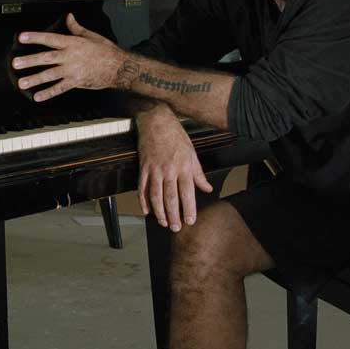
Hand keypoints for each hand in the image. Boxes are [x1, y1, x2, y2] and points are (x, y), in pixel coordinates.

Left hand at [12, 14, 125, 101]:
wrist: (119, 67)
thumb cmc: (105, 50)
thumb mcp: (91, 35)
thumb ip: (76, 28)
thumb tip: (69, 17)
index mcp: (72, 43)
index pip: (50, 38)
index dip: (36, 37)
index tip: (22, 37)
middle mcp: (70, 56)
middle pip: (46, 58)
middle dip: (30, 61)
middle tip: (16, 63)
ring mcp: (73, 70)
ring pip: (50, 75)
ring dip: (35, 79)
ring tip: (21, 83)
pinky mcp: (77, 82)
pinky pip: (60, 88)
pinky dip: (48, 93)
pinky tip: (37, 96)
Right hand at [137, 116, 212, 230]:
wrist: (156, 121)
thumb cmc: (176, 136)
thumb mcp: (192, 153)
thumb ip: (199, 173)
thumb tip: (207, 188)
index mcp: (184, 167)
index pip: (187, 192)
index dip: (188, 208)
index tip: (190, 220)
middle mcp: (169, 170)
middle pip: (170, 198)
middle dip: (173, 215)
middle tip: (176, 228)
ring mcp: (154, 170)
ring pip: (156, 196)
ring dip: (159, 212)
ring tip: (163, 223)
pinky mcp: (143, 168)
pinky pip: (142, 188)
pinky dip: (143, 201)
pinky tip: (147, 211)